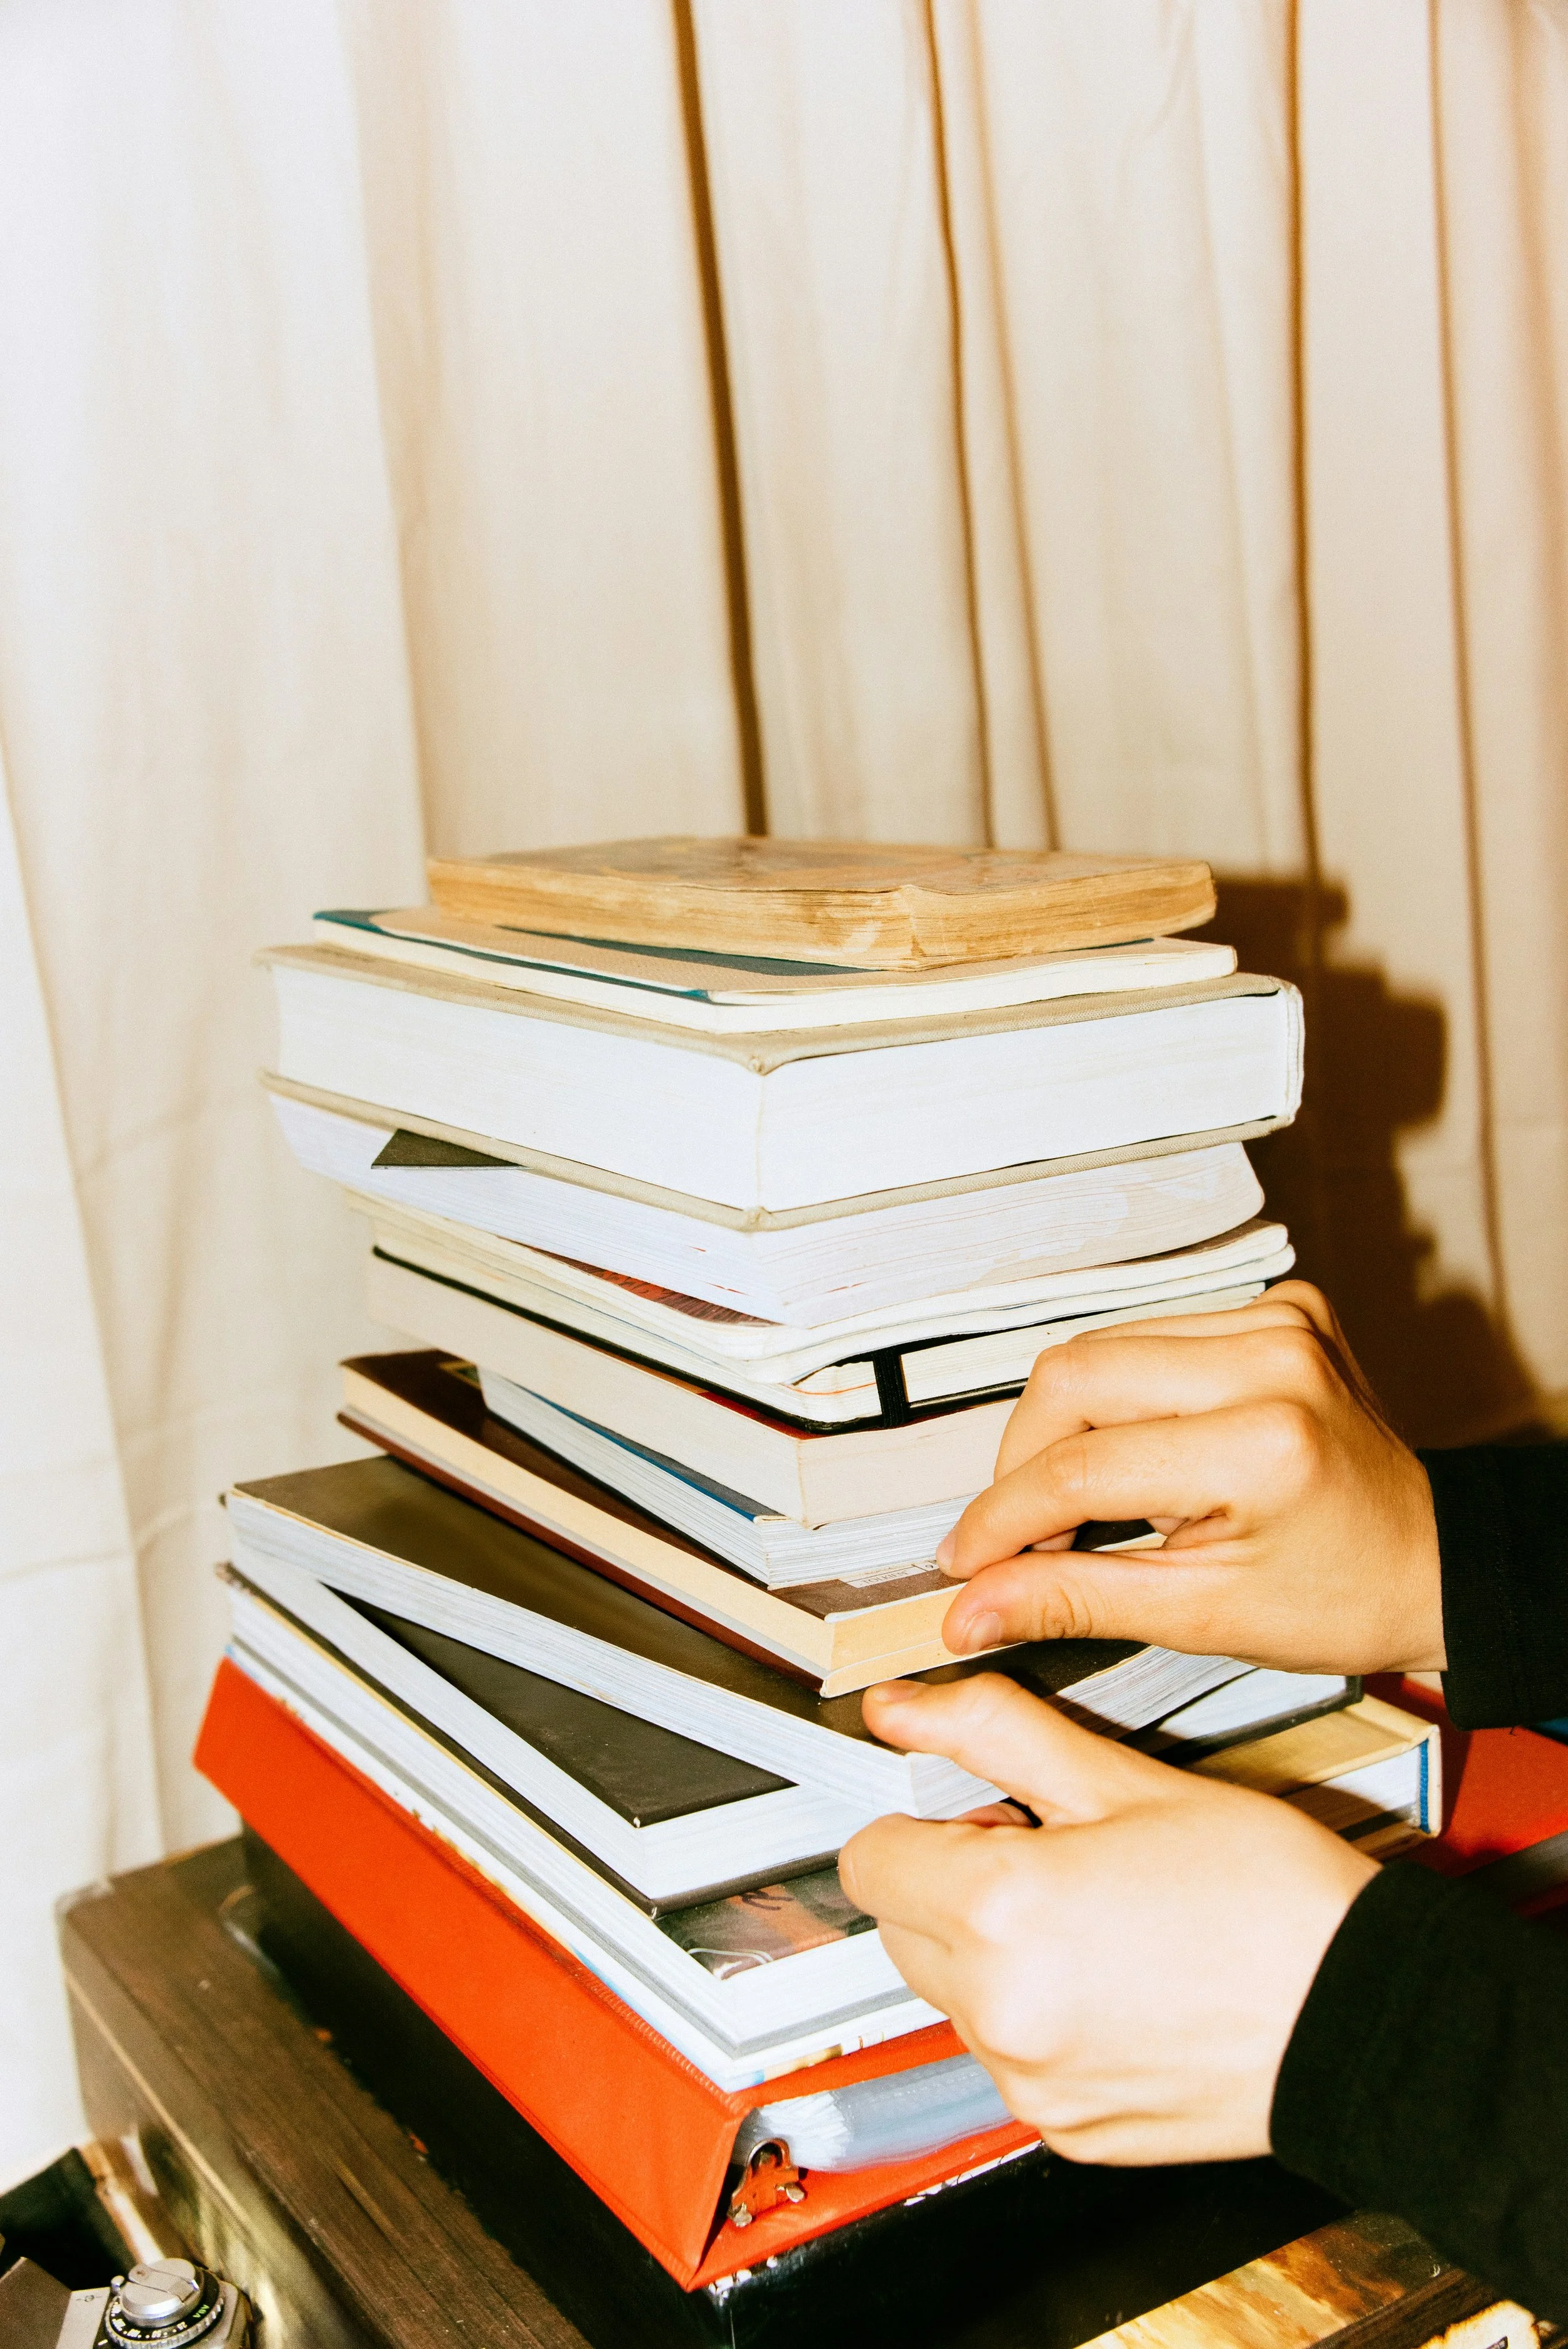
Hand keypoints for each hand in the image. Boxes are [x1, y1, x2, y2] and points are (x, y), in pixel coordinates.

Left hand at [841, 1674, 1376, 2163]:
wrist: (1365, 2015)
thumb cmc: (1264, 1894)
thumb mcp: (1123, 1780)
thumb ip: (995, 1733)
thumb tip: (901, 1708)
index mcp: (1000, 1915)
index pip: (870, 1860)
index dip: (928, 1822)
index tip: (990, 1814)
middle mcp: (1000, 2014)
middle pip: (903, 1930)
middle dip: (958, 1886)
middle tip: (1058, 1857)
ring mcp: (1033, 2084)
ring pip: (956, 1996)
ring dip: (997, 1955)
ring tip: (1102, 1921)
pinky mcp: (1070, 2132)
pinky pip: (1013, 2060)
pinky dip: (1043, 2019)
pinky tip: (1121, 1983)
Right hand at [937, 1282, 1443, 1676]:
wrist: (1435, 1561)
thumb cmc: (1344, 1598)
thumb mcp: (1202, 1618)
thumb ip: (1075, 1599)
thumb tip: (970, 1607)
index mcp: (1260, 1443)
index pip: (1081, 1467)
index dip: (1003, 1518)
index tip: (965, 1559)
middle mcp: (1270, 1360)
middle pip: (1072, 1378)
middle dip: (1023, 1460)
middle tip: (1014, 1531)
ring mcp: (1276, 1322)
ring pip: (1100, 1347)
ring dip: (1066, 1425)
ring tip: (1079, 1499)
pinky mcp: (1278, 1307)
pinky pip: (1151, 1332)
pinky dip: (1121, 1393)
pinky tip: (1138, 1449)